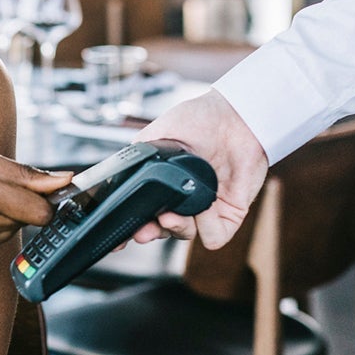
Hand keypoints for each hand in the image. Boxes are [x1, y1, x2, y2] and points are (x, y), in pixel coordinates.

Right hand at [131, 87, 267, 249]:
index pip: (142, 214)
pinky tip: (203, 208)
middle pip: (159, 231)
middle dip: (148, 233)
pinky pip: (213, 236)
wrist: (235, 117)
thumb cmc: (200, 119)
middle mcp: (181, 200)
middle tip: (142, 230)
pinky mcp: (228, 215)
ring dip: (175, 228)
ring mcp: (204, 209)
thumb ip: (138, 158)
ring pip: (183, 235)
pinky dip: (205, 227)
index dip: (129, 227)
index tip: (119, 237)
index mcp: (162, 185)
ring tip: (170, 215)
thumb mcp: (158, 135)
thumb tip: (121, 179)